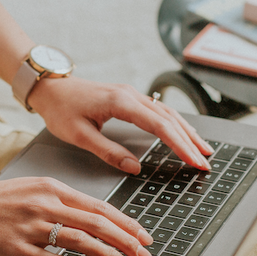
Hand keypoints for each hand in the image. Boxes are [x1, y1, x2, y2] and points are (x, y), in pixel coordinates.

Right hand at [0, 175, 153, 255]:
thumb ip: (61, 201)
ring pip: (82, 241)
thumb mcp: (32, 188)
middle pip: (97, 223)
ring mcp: (32, 227)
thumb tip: (93, 218)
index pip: (99, 206)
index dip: (126, 223)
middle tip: (145, 255)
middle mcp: (46, 204)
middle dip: (127, 241)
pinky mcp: (18, 248)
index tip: (144, 236)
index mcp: (52, 188)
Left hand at [27, 76, 212, 173]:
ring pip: (168, 113)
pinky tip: (184, 133)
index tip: (194, 161)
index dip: (179, 145)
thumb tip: (133, 167)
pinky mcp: (129, 98)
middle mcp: (131, 95)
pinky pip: (158, 111)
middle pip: (170, 119)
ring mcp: (132, 94)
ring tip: (204, 149)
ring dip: (187, 131)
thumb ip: (107, 151)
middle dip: (191, 141)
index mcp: (121, 102)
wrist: (50, 87)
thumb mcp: (79, 135)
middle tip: (206, 162)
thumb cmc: (60, 109)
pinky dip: (175, 124)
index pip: (159, 126)